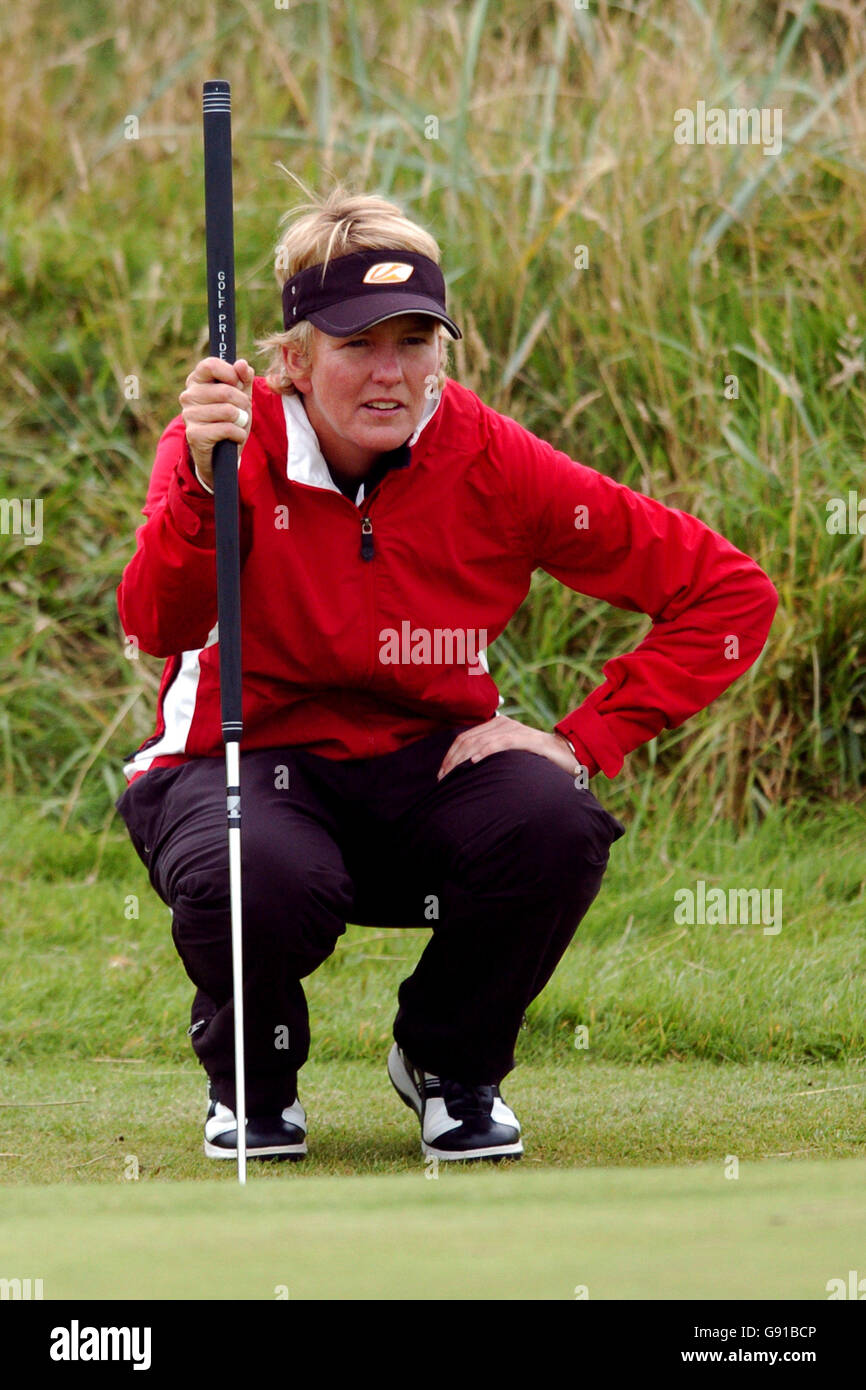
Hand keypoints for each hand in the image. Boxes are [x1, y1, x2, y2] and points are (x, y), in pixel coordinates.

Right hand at [179, 357, 253, 489]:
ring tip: (237, 425)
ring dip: (242, 420)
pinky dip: (238, 435)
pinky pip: (227, 429)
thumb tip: (241, 363)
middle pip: (225, 391)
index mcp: (197, 381)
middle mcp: (188, 396)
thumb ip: (243, 379)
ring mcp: (189, 415)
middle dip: (243, 403)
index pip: (210, 364)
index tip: (238, 383)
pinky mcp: (194, 434)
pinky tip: (234, 438)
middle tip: (242, 411)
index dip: (230, 373)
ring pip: (228, 411)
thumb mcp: (240, 398)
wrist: (221, 455)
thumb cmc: (230, 421)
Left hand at [436, 715, 582, 780]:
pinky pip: (499, 743)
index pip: (463, 738)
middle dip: (451, 760)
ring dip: (462, 760)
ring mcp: (512, 729)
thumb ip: (490, 754)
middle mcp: (500, 723)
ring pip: (478, 742)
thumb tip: (467, 769)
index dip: (449, 756)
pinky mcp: (524, 739)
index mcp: (494, 725)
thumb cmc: (534, 758)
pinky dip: (484, 752)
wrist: (564, 755)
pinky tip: (473, 763)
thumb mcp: (507, 754)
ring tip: (453, 774)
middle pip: (466, 740)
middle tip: (443, 779)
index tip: (441, 774)